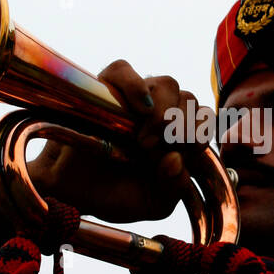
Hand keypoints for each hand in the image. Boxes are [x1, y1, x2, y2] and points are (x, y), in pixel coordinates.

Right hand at [27, 59, 203, 223]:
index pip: (205, 119)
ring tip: (141, 141)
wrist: (69, 194)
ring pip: (167, 84)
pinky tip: (139, 108)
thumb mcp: (153, 203)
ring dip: (162, 113)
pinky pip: (124, 69)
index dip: (200, 134)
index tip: (182, 154)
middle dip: (181, 127)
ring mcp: (133, 98)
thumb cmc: (112, 195)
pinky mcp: (105, 89)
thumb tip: (177, 159)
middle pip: (190, 99)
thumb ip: (174, 188)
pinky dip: (135, 85)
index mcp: (176, 137)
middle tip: (152, 151)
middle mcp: (159, 113)